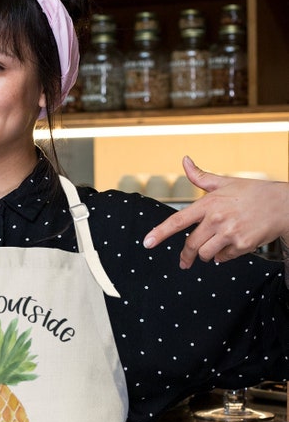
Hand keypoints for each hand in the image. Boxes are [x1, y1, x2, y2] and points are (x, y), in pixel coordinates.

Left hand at [143, 156, 288, 268]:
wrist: (284, 205)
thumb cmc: (253, 193)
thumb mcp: (225, 182)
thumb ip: (201, 176)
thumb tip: (185, 160)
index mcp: (208, 203)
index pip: (178, 220)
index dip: (160, 233)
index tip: (147, 243)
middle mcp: (216, 218)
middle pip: (191, 245)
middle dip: (186, 255)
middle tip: (184, 261)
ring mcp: (229, 233)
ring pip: (205, 254)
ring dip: (207, 255)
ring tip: (216, 246)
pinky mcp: (241, 245)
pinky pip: (223, 258)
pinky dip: (223, 256)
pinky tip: (231, 246)